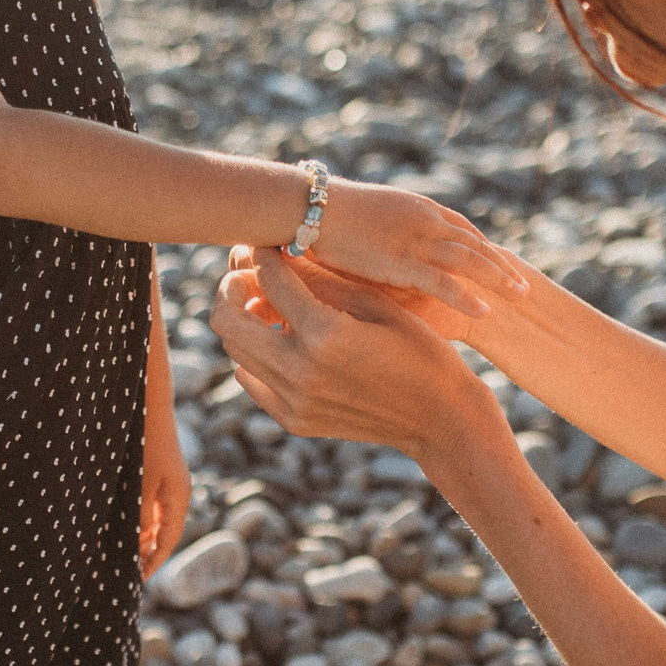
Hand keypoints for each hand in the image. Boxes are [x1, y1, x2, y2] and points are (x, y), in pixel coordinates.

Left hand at [139, 371, 190, 575]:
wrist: (149, 406)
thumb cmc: (144, 442)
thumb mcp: (140, 482)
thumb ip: (140, 513)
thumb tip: (137, 540)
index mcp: (178, 497)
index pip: (169, 538)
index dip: (155, 560)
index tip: (139, 578)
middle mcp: (178, 493)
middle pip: (166, 533)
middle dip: (149, 553)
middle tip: (130, 573)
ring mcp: (170, 484)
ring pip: (159, 521)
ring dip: (145, 539)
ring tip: (126, 556)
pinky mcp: (160, 476)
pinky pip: (154, 508)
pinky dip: (142, 523)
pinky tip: (127, 529)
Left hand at [211, 247, 499, 462]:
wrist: (439, 416)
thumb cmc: (418, 348)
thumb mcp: (374, 303)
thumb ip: (321, 279)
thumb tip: (277, 249)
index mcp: (325, 333)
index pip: (268, 278)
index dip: (262, 253)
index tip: (265, 245)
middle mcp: (301, 370)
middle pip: (227, 317)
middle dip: (232, 288)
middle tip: (249, 276)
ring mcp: (293, 400)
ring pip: (234, 349)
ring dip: (244, 321)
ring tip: (269, 307)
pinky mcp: (293, 420)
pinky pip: (251, 379)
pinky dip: (256, 356)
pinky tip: (283, 342)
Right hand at [310, 180, 527, 319]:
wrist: (309, 206)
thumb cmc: (326, 211)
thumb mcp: (367, 213)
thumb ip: (386, 227)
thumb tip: (384, 238)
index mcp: (418, 207)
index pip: (462, 227)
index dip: (482, 246)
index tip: (499, 261)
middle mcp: (426, 220)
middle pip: (475, 244)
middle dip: (502, 264)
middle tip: (525, 285)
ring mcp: (417, 240)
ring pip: (470, 261)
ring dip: (499, 279)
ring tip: (521, 297)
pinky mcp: (403, 261)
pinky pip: (444, 282)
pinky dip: (467, 296)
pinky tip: (486, 311)